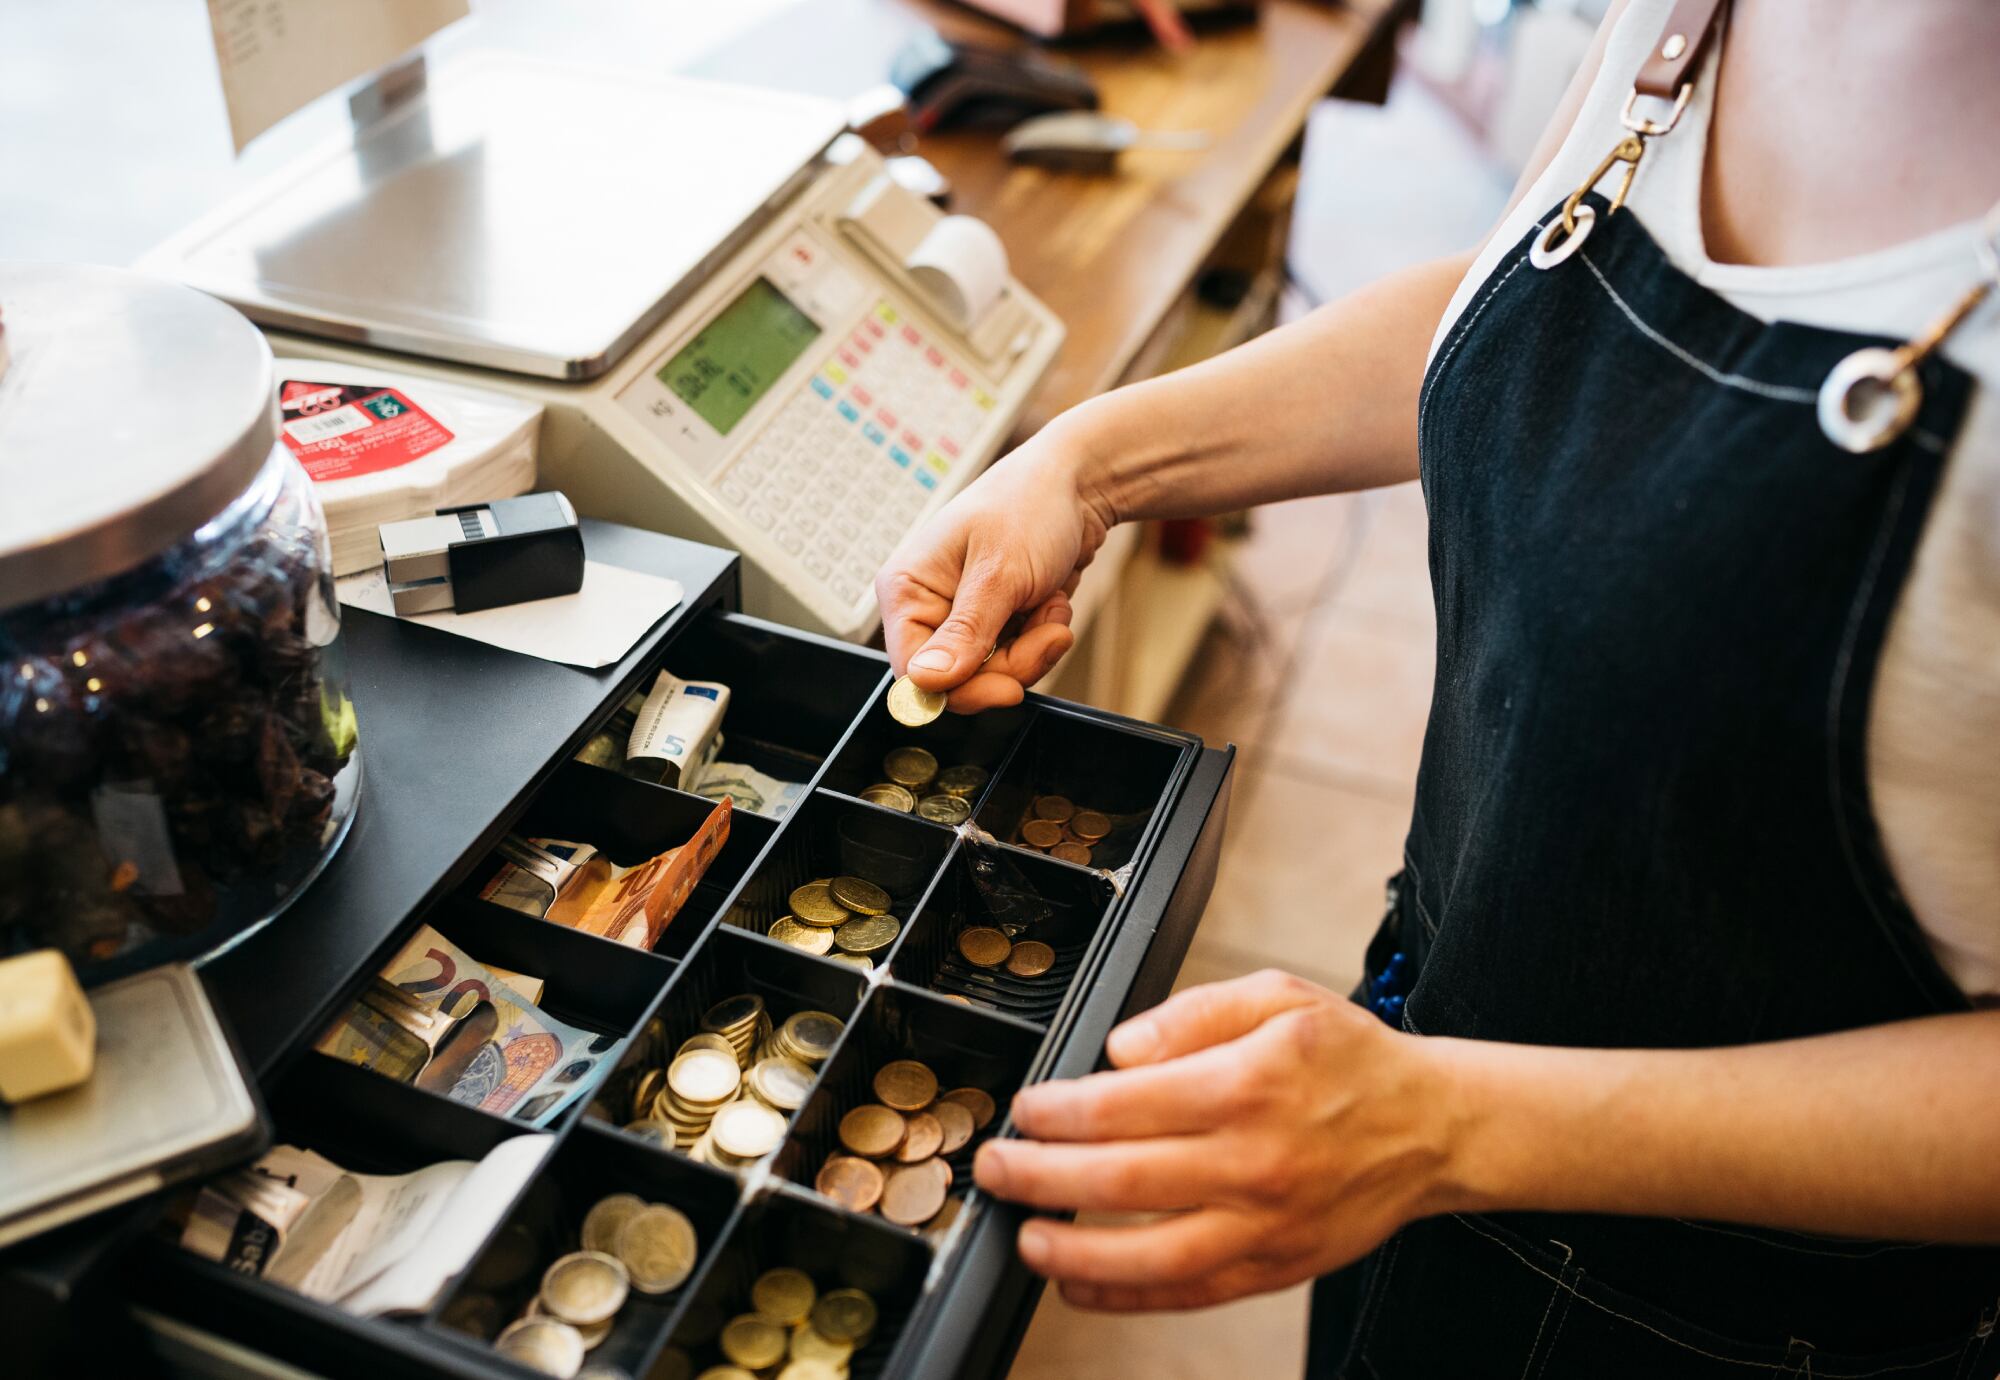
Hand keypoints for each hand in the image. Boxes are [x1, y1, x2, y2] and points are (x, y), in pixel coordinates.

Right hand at [875, 414, 1117, 712]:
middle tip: (1047, 632)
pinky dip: (1042, 636)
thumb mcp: (1000, 572)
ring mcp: (963, 617)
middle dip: (1012, 663)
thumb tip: (925, 681)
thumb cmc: (1029, 506)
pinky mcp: (995, 623)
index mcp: (907, 589)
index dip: (959, 690)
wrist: (1080, 485)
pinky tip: (1051, 600)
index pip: (914, 672)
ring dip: (1034, 647)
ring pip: (992, 674)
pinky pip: (1016, 659)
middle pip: (958, 681)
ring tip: (1049, 602)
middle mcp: (929, 607)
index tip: (1008, 688)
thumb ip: (965, 632)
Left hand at [971, 969, 1471, 1310]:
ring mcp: (1265, 1224)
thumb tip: (1118, 1049)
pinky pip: (1190, 1292)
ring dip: (1073, 1251)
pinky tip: (1081, 1285)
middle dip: (1039, 1177)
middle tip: (994, 1168)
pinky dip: (1128, 1296)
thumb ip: (1191, 1013)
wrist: (1433, 1127)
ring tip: (1024, 1238)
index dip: (1057, 1111)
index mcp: (1246, 1084)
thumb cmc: (1349, 1057)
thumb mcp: (1277, 996)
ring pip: (1149, 1253)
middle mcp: (1253, 1160)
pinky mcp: (1276, 1266)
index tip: (1024, 1109)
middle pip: (1120, 1178)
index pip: (1124, 1104)